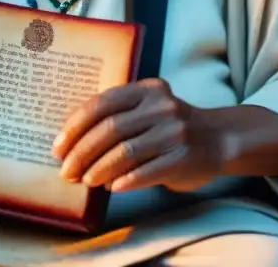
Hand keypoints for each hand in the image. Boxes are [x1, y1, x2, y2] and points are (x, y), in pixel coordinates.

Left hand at [51, 79, 223, 193]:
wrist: (220, 139)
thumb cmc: (171, 127)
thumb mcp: (148, 109)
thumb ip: (118, 117)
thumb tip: (72, 146)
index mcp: (146, 89)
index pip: (101, 104)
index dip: (75, 126)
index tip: (57, 148)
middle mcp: (161, 106)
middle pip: (110, 129)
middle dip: (82, 153)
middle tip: (66, 172)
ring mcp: (175, 131)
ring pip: (125, 151)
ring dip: (99, 169)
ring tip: (86, 181)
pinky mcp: (184, 157)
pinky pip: (147, 170)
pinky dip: (125, 181)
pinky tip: (112, 188)